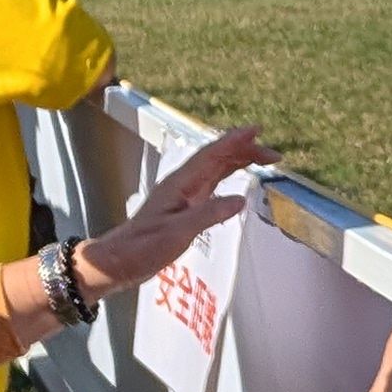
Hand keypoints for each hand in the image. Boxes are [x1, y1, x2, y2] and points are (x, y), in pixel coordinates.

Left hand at [76, 126, 272, 296]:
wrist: (118, 261)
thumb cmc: (144, 247)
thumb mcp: (178, 232)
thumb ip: (209, 214)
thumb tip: (240, 199)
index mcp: (181, 184)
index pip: (212, 154)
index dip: (235, 141)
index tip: (256, 131)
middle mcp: (182, 184)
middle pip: (217, 158)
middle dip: (244, 151)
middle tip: (272, 155)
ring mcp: (181, 195)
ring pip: (214, 169)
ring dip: (237, 162)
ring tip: (260, 161)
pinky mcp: (182, 208)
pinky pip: (209, 184)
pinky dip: (226, 177)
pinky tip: (235, 184)